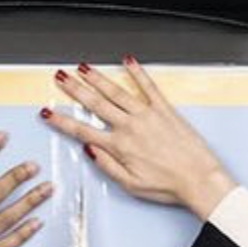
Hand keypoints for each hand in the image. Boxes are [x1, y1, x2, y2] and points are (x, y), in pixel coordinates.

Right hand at [40, 55, 236, 220]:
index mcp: (120, 147)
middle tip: (60, 78)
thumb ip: (107, 166)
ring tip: (83, 67)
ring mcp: (147, 115)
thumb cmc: (168, 185)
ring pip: (116, 92)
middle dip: (75, 89)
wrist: (199, 178)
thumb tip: (89, 150)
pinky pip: (148, 86)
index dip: (61, 121)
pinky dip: (137, 72)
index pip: (82, 131)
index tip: (48, 113)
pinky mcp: (165, 109)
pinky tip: (128, 61)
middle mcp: (131, 126)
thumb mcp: (130, 185)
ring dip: (97, 78)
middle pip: (95, 104)